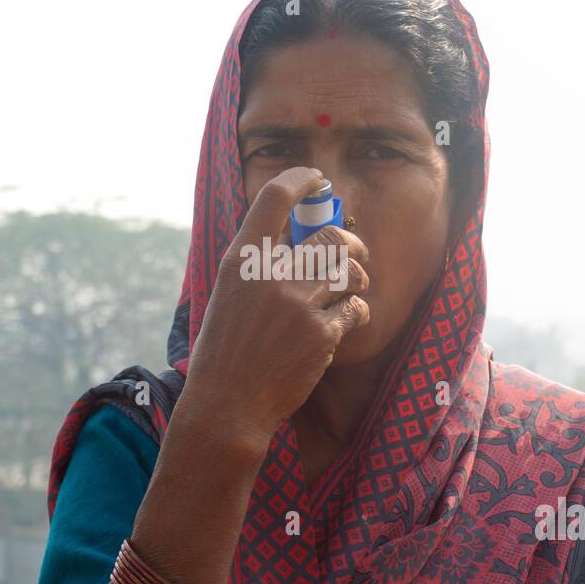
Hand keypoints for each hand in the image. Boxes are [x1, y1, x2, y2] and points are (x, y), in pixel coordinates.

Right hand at [177, 166, 370, 450]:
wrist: (228, 404)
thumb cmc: (225, 350)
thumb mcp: (228, 294)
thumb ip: (256, 264)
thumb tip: (293, 238)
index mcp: (240, 260)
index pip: (274, 199)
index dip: (301, 181)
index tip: (317, 179)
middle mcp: (270, 276)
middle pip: (332, 236)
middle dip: (353, 243)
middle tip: (354, 254)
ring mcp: (298, 304)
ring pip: (350, 272)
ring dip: (359, 278)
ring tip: (353, 288)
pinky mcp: (321, 334)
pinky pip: (355, 309)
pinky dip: (356, 312)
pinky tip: (346, 320)